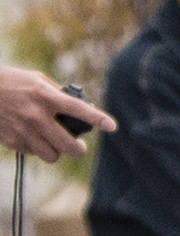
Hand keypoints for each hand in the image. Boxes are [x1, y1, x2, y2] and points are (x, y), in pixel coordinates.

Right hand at [0, 67, 114, 160]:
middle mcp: (36, 115)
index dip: (97, 119)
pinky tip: (34, 139)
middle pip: (67, 144)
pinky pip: (34, 154)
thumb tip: (78, 107)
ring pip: (52, 156)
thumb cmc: (12, 82)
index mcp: (45, 95)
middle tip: (79, 147)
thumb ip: (57, 94)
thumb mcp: (37, 80)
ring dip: (57, 152)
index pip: (78, 109)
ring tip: (55, 143)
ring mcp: (23, 130)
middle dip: (78, 149)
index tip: (112, 127)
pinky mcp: (12, 141)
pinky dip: (38, 149)